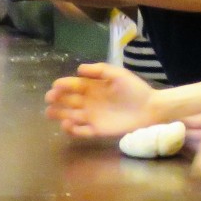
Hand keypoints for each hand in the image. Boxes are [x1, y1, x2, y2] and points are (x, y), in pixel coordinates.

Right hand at [44, 63, 158, 140]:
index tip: (56, 86)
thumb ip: (100, 70)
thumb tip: (78, 69)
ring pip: (70, 116)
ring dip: (59, 115)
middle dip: (56, 100)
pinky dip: (72, 130)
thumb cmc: (135, 89)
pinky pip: (81, 132)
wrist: (151, 108)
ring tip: (52, 113)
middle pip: (67, 101)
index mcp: (92, 87)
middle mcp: (89, 102)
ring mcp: (92, 117)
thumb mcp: (118, 75)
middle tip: (50, 99)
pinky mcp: (97, 130)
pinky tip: (68, 125)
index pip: (72, 86)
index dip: (62, 85)